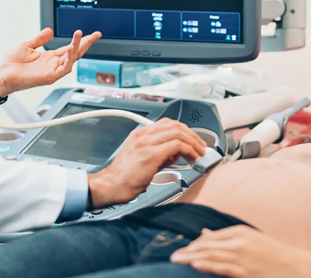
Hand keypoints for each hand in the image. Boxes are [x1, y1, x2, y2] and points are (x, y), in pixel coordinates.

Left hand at [0, 28, 99, 96]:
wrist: (2, 75)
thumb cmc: (11, 64)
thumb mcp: (27, 45)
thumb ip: (39, 38)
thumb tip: (49, 30)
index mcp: (50, 57)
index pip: (70, 48)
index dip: (80, 40)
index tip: (91, 34)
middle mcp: (54, 64)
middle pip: (75, 53)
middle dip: (86, 43)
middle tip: (96, 34)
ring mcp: (53, 71)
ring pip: (72, 59)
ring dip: (77, 47)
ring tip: (80, 36)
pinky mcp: (50, 77)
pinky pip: (64, 68)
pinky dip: (69, 59)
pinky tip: (71, 49)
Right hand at [87, 118, 206, 207]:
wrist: (110, 186)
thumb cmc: (123, 177)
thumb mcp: (142, 159)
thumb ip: (160, 154)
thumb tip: (176, 154)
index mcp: (139, 134)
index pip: (167, 123)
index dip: (183, 129)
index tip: (192, 139)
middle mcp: (143, 135)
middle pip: (175, 125)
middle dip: (192, 135)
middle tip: (200, 145)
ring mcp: (147, 143)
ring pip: (178, 132)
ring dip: (193, 142)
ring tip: (200, 152)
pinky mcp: (151, 154)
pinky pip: (177, 145)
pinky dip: (189, 150)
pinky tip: (193, 157)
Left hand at [170, 226, 310, 277]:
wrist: (299, 267)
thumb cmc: (276, 257)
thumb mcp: (252, 241)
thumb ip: (227, 238)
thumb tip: (204, 233)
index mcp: (241, 232)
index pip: (211, 238)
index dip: (194, 245)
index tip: (182, 249)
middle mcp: (240, 241)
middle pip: (208, 244)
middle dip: (188, 250)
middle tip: (171, 254)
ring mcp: (243, 256)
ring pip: (212, 254)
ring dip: (192, 257)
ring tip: (176, 259)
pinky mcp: (246, 271)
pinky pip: (222, 267)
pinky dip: (207, 264)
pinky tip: (194, 264)